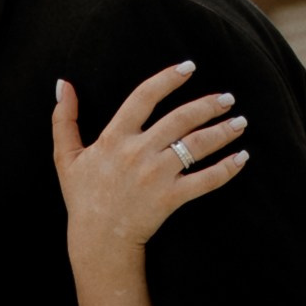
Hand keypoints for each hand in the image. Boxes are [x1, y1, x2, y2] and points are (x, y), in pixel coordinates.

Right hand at [51, 63, 247, 254]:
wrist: (98, 239)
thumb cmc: (83, 196)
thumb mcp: (66, 156)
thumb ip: (64, 119)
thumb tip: (63, 84)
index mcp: (115, 138)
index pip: (144, 97)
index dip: (167, 79)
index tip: (188, 67)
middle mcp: (138, 153)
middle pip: (180, 119)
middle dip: (208, 105)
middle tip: (227, 98)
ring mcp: (156, 176)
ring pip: (196, 146)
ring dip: (223, 132)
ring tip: (240, 122)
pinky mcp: (171, 198)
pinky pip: (205, 180)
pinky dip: (227, 169)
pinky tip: (241, 158)